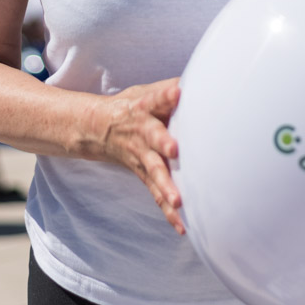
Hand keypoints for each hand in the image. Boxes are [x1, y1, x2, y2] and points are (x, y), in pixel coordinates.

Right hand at [87, 79, 183, 233]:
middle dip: (164, 142)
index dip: (165, 96)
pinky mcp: (144, 174)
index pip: (155, 99)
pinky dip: (168, 212)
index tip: (177, 92)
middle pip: (153, 136)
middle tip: (175, 150)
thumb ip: (171, 88)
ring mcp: (141, 156)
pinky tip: (182, 227)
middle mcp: (142, 132)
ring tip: (179, 201)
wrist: (97, 129)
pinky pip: (156, 194)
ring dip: (166, 187)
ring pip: (154, 172)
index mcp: (143, 108)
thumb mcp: (147, 92)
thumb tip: (207, 77)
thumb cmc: (134, 106)